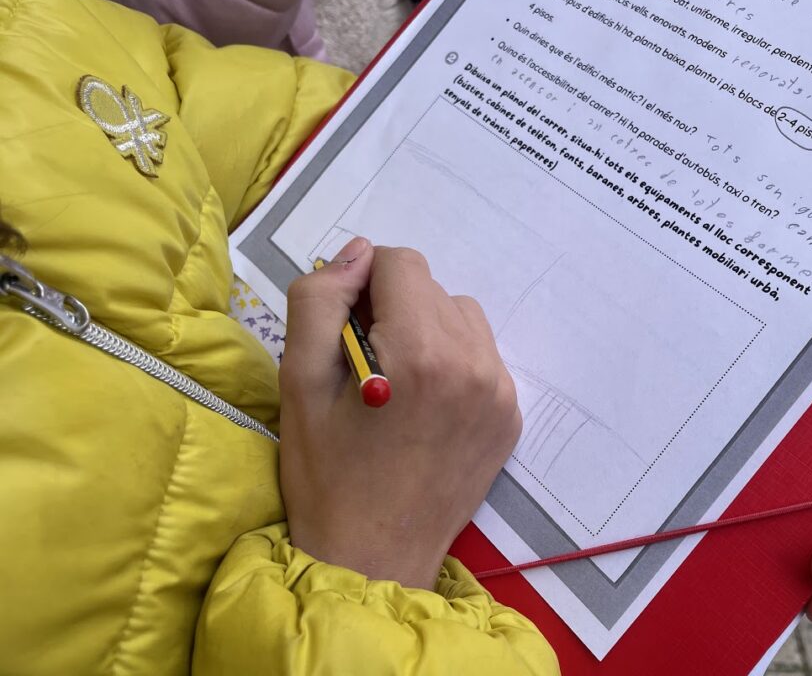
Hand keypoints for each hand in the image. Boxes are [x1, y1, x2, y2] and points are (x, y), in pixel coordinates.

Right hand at [278, 239, 521, 589]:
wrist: (374, 559)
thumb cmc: (326, 474)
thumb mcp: (298, 381)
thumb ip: (320, 300)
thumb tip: (358, 252)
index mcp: (421, 351)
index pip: (400, 262)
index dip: (363, 283)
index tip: (346, 327)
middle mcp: (474, 363)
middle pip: (431, 288)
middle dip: (394, 309)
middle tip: (366, 367)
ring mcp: (501, 391)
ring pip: (461, 316)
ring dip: (427, 330)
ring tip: (398, 385)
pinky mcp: (512, 415)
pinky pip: (482, 355)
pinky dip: (452, 362)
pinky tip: (425, 406)